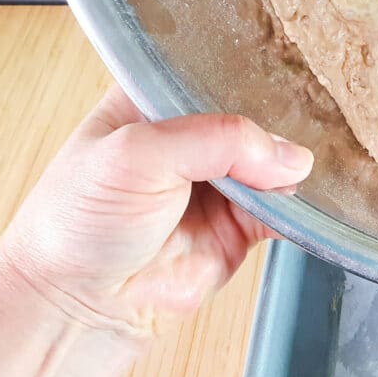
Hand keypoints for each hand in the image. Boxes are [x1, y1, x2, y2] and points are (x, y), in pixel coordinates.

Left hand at [0, 85, 312, 337]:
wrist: (81, 303)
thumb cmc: (80, 220)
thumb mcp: (136, 155)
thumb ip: (213, 141)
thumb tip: (287, 156)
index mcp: (157, 100)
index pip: (214, 72)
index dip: (248, 77)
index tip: (283, 84)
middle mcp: (192, 137)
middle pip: (255, 117)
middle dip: (277, 126)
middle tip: (290, 137)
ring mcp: (220, 182)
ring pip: (275, 163)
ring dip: (287, 170)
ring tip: (285, 177)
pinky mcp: (242, 224)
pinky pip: (284, 210)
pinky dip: (297, 209)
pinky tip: (295, 205)